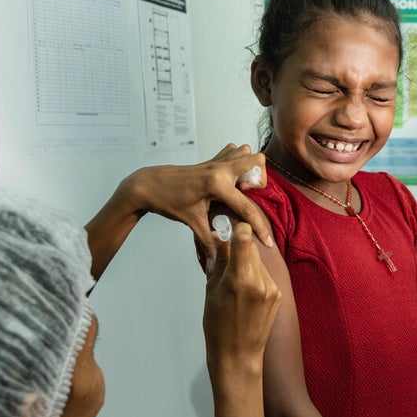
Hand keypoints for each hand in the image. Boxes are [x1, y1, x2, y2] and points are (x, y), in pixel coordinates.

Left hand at [128, 144, 272, 259]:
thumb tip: (217, 264)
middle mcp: (220, 168)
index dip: (260, 227)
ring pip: (247, 152)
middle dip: (260, 181)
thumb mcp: (191, 222)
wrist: (148, 185)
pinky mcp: (211, 160)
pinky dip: (238, 162)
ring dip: (250, 168)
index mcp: (216, 184)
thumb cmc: (168, 201)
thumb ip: (208, 241)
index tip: (268, 242)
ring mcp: (216, 161)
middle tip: (247, 197)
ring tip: (240, 187)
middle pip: (257, 162)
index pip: (246, 207)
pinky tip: (231, 180)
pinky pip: (233, 151)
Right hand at [203, 222, 280, 375]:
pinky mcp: (278, 295)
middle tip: (225, 252)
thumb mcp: (211, 290)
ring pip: (259, 260)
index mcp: (240, 278)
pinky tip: (244, 291)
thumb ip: (219, 260)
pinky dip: (254, 274)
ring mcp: (272, 288)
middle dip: (239, 245)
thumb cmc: (218, 326)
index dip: (236, 230)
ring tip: (233, 279)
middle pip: (252, 246)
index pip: (245, 237)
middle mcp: (261, 281)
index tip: (226, 230)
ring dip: (247, 261)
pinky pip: (265, 274)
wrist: (238, 356)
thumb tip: (219, 236)